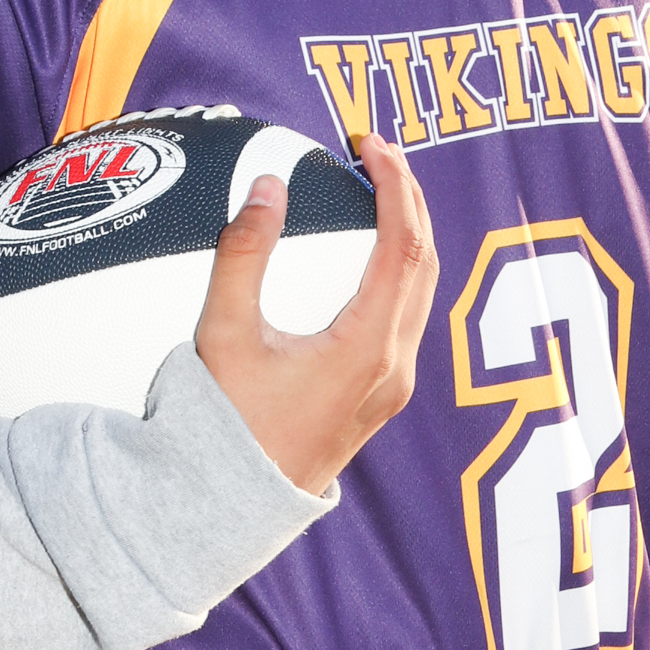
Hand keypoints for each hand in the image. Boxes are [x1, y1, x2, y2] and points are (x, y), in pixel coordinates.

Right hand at [195, 132, 438, 496]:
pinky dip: (401, 269)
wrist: (230, 504)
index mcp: (367, 346)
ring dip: (410, 233)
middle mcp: (394, 365)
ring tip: (380, 190)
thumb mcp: (224, 332)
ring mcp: (393, 383)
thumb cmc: (225, 426)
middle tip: (378, 154)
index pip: (404, 243)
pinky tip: (373, 253)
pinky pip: (408, 315)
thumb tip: (268, 190)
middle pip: (425, 260)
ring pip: (422, 290)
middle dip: (409, 197)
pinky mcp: (382, 394)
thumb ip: (243, 253)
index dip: (394, 184)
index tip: (370, 145)